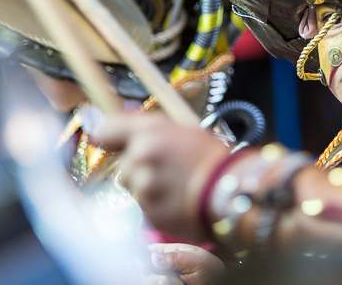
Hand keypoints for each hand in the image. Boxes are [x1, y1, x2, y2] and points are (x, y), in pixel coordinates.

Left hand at [98, 112, 229, 240]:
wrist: (233, 192)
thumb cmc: (212, 159)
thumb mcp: (182, 131)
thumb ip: (148, 130)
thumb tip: (107, 128)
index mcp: (151, 132)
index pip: (107, 130)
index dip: (108, 137)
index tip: (108, 141)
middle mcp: (142, 157)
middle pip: (124, 167)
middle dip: (139, 170)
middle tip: (168, 170)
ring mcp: (144, 187)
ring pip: (134, 189)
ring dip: (148, 189)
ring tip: (176, 187)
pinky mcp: (150, 213)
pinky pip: (145, 209)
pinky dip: (157, 206)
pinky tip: (178, 201)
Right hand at [142, 244, 225, 284]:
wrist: (217, 283)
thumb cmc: (209, 269)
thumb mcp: (196, 260)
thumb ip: (175, 258)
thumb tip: (153, 256)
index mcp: (170, 252)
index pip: (149, 251)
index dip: (144, 258)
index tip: (146, 267)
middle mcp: (164, 265)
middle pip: (145, 270)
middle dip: (153, 277)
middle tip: (166, 281)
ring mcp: (164, 277)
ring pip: (149, 281)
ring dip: (160, 283)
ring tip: (178, 284)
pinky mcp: (167, 284)